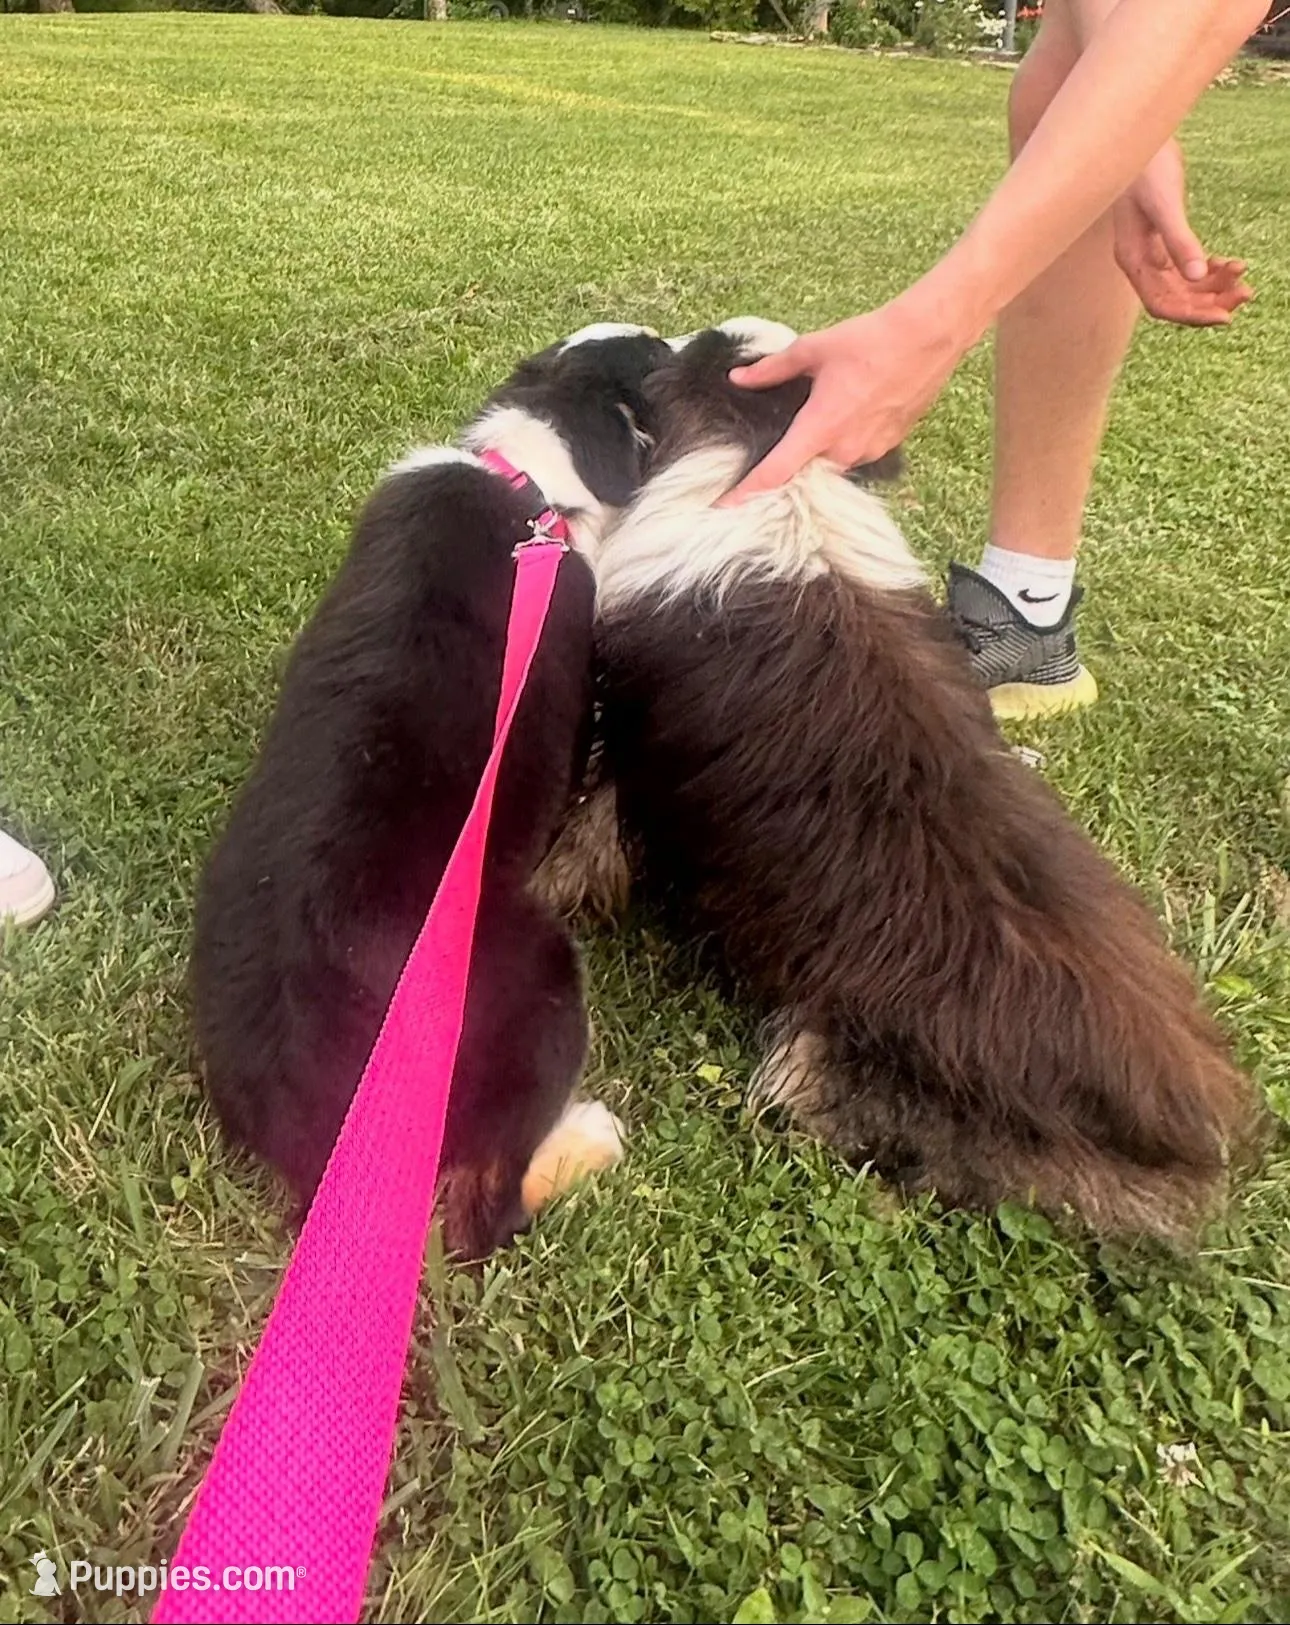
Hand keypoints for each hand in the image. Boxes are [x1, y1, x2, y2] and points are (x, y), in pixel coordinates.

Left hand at [720, 289, 971, 504]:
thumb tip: (740, 378)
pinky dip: (841, 445)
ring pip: (830, 465)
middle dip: (787, 470)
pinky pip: (854, 456)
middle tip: (768, 457)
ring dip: (817, 453)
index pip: (776, 473)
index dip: (746, 493)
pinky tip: (843, 419)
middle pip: (803, 474)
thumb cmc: (870, 341)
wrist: (928, 338)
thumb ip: (772, 369)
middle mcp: (844, 450)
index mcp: (820, 428)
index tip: (723, 508)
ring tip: (814, 428)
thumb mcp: (812, 350)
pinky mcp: (887, 447)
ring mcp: (869, 452)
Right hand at [1112, 140, 1252, 325]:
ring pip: (1184, 286)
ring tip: (1243, 278)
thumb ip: (1179, 240)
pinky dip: (1209, 270)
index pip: (1161, 304)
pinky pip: (1187, 267)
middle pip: (1176, 300)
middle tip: (1245, 295)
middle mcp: (1141, 263)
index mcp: (1134, 260)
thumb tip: (1198, 275)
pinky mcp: (1163, 240)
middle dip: (1210, 302)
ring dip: (1214, 287)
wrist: (1139, 140)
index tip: (1224, 316)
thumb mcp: (1165, 204)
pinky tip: (1229, 263)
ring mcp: (1152, 253)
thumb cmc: (1146, 168)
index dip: (1192, 315)